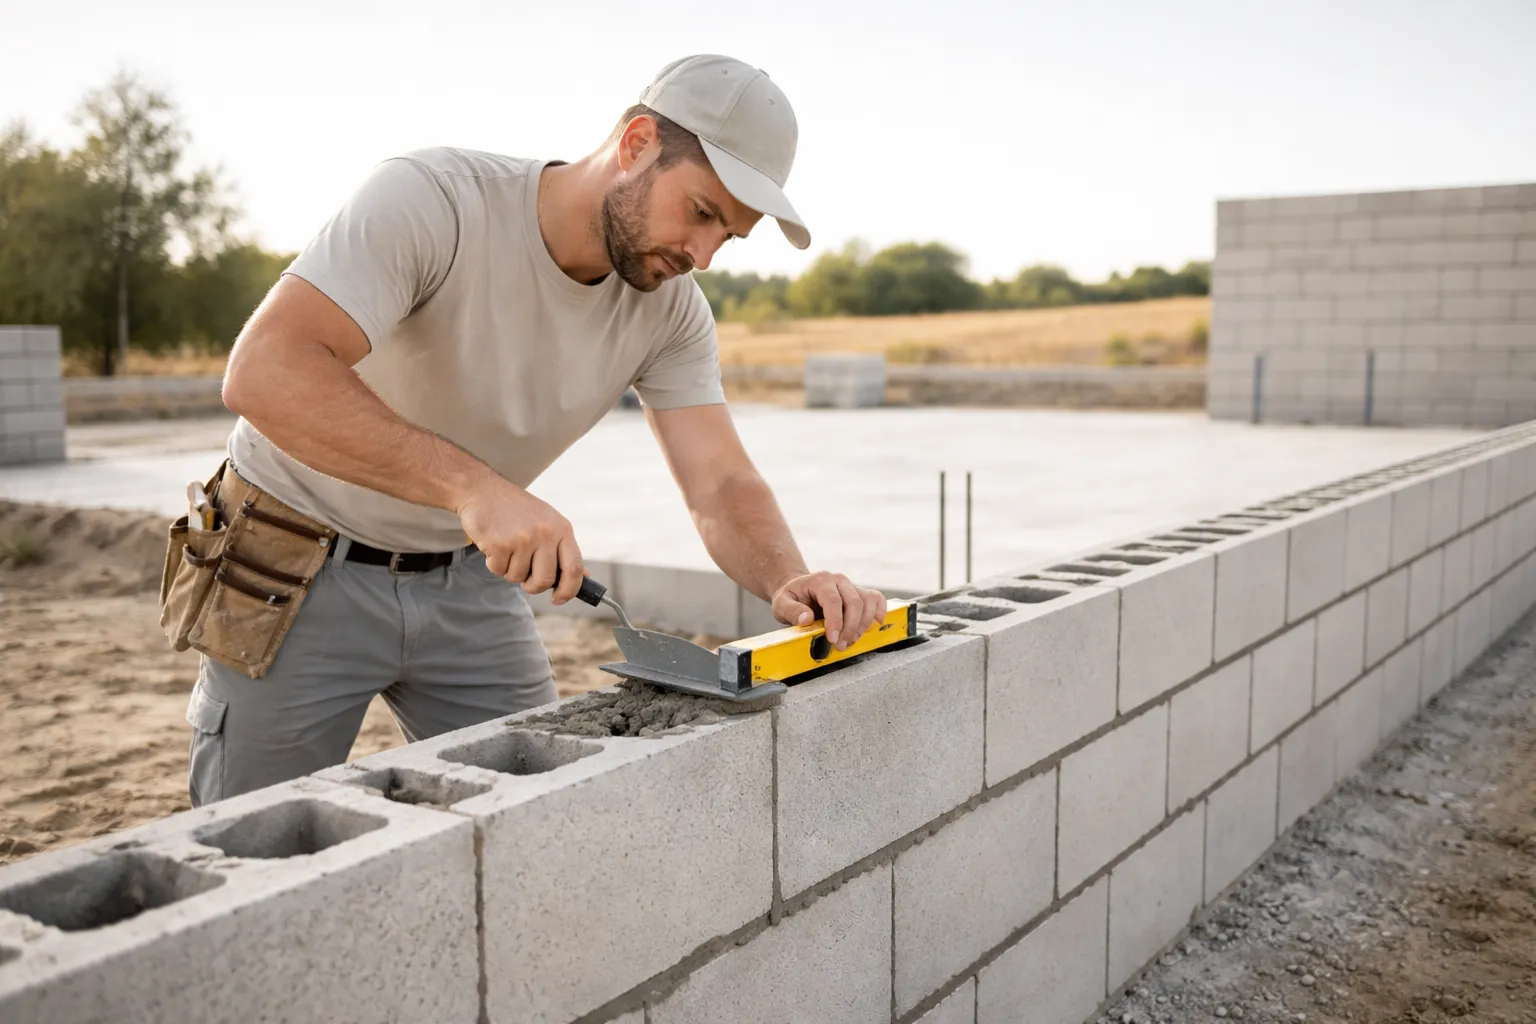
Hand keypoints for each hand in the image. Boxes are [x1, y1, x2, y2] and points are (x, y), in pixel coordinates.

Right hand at [456, 477, 585, 604]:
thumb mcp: (548, 522)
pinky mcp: (500, 544)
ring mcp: (523, 538)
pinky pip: (499, 570)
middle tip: (525, 578)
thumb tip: (585, 575)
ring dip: (510, 570)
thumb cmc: (517, 510)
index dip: (569, 590)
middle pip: (545, 580)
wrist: (483, 490)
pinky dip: (494, 563)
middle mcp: (545, 533)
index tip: (558, 598)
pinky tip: (495, 544)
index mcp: (562, 529)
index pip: (575, 568)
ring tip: (507, 548)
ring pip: (518, 578)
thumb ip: (563, 549)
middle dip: (533, 586)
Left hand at [772, 571, 887, 651]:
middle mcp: (839, 580)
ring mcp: (851, 586)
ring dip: (863, 625)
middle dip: (850, 628)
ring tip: (851, 640)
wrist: (799, 589)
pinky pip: (876, 598)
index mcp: (820, 580)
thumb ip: (791, 611)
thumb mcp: (781, 604)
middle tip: (841, 646)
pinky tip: (874, 624)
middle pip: (854, 602)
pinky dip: (879, 611)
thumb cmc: (791, 597)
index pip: (833, 600)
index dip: (836, 621)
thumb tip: (807, 619)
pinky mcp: (859, 593)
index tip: (833, 639)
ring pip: (868, 601)